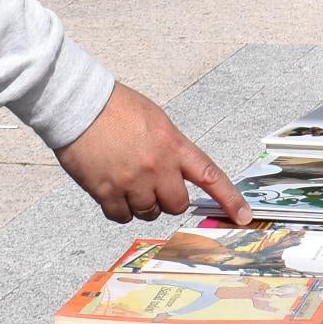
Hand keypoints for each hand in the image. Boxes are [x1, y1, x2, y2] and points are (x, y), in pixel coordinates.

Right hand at [55, 84, 248, 223]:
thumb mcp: (156, 120)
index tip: (243, 216)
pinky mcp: (106, 192)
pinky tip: (112, 190)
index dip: (230, 199)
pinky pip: (121, 217)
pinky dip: (119, 209)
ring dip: (141, 203)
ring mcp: (131, 182)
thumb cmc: (115, 107)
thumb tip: (174, 172)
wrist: (79, 106)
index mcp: (173, 145)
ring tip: (127, 179)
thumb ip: (170, 148)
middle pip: (177, 204)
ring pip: (148, 212)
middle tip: (154, 185)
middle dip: (168, 199)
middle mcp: (157, 167)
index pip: (210, 176)